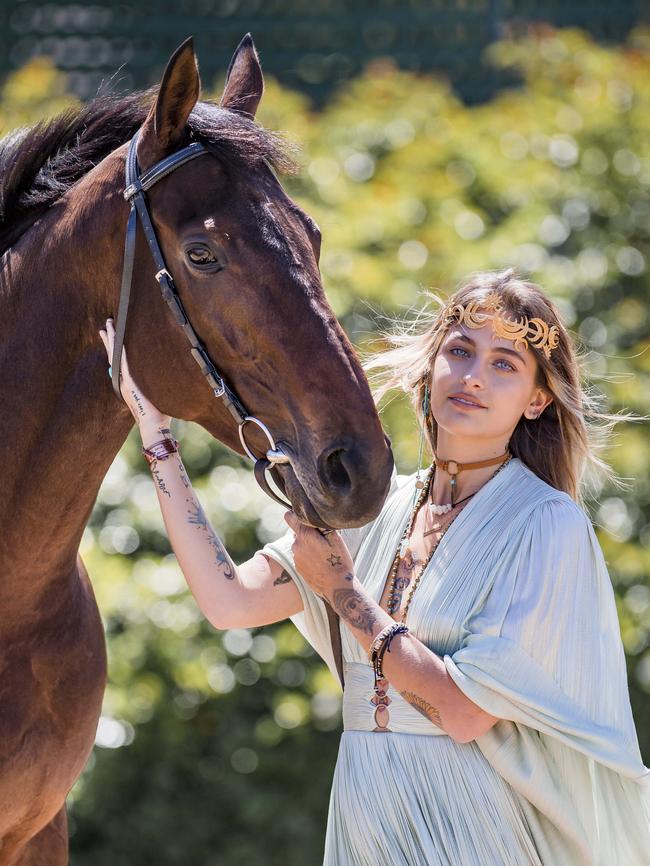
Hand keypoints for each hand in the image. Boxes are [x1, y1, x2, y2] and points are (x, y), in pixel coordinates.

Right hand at [99, 317, 171, 433]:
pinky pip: (122, 360)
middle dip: (109, 339)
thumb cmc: (159, 416)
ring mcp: (125, 380)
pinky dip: (118, 348)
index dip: (114, 349)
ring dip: (111, 338)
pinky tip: (116, 336)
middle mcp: (123, 380)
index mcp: (128, 384)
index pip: (119, 362)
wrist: (153, 426)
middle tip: (106, 324)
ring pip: (114, 354)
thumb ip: (158, 388)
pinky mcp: (130, 381)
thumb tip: (168, 381)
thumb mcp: (157, 397)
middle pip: (113, 355)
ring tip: (107, 324)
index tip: (112, 337)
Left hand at [283, 511, 354, 598]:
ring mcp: (296, 558)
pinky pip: (302, 556)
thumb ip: (321, 525)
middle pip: (298, 532)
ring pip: (300, 545)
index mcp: (305, 535)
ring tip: (324, 554)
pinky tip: (320, 563)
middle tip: (324, 541)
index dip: (295, 514)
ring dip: (309, 546)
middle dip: (308, 533)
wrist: (337, 587)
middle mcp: (296, 546)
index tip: (303, 516)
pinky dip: (309, 557)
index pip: (290, 517)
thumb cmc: (339, 561)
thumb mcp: (336, 539)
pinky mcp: (298, 568)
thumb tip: (313, 516)